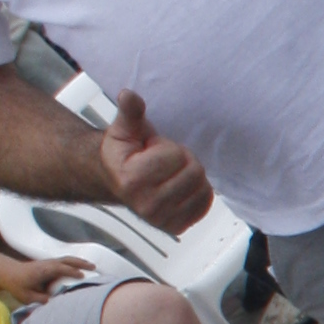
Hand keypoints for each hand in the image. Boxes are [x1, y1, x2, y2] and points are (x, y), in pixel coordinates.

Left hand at [0, 256, 92, 303]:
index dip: (72, 272)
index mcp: (44, 270)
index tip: (83, 276)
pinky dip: (75, 263)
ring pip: (67, 259)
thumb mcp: (27, 296)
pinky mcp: (49, 264)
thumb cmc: (17, 285)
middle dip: (81, 263)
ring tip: (92, 265)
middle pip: (67, 260)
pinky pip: (65, 261)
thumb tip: (56, 302)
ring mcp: (49, 262)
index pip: (61, 269)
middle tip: (94, 267)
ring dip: (80, 261)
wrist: (8, 273)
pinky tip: (81, 267)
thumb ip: (41, 299)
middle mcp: (48, 264)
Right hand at [98, 92, 212, 233]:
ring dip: (191, 176)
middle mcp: (147, 206)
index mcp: (132, 181)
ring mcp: (162, 221)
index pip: (176, 156)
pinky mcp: (176, 227)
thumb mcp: (124, 129)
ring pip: (202, 188)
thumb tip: (129, 96)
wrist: (117, 180)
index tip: (151, 152)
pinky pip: (206, 203)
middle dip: (182, 161)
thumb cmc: (124, 153)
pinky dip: (198, 192)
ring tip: (169, 174)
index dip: (168, 148)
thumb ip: (130, 112)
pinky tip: (179, 187)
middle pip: (194, 173)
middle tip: (163, 163)